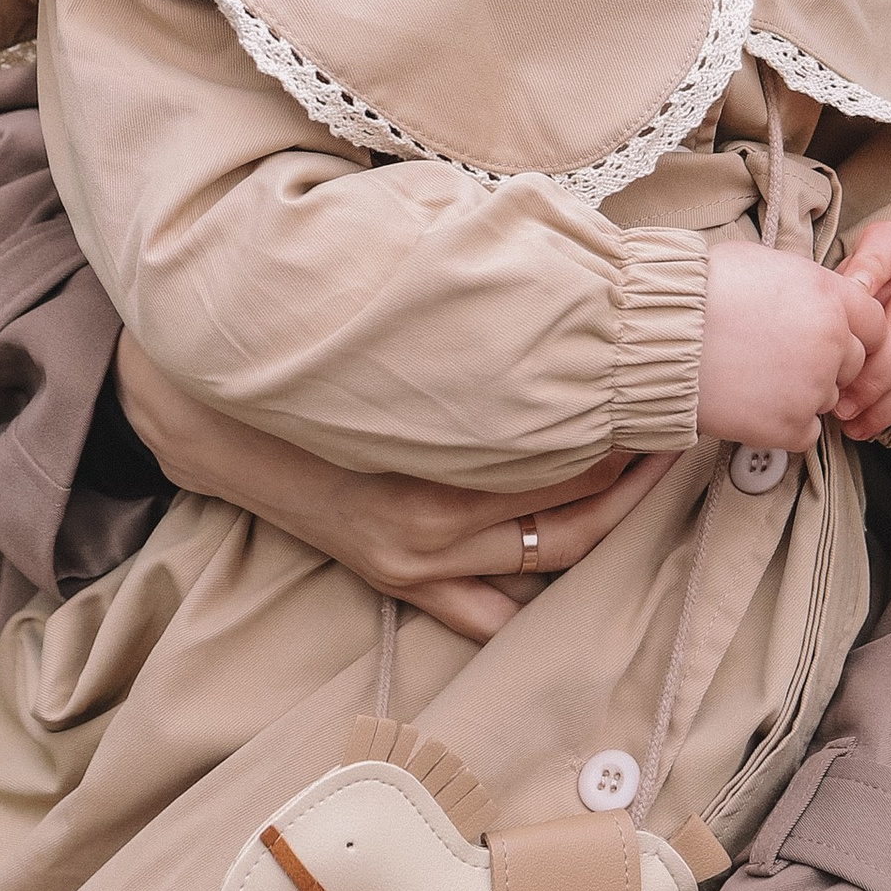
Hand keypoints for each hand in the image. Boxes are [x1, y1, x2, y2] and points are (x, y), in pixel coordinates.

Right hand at [111, 334, 668, 643]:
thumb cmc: (315, 355)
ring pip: (546, 566)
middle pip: (573, 519)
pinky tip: (581, 562)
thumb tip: (553, 273)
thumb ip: (475, 319)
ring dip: (605, 528)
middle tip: (677, 434)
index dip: (625, 428)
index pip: (565, 457)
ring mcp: (415, 565)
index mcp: (434, 463)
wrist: (213, 415)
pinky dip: (536, 596)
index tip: (663, 387)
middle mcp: (431, 529)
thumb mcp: (395, 332)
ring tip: (649, 481)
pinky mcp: (397, 580)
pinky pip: (487, 617)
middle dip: (634, 480)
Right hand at [694, 242, 883, 455]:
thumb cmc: (699, 290)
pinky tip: (752, 403)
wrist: (660, 335)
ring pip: (828, 398)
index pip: (875, 321)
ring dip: (802, 393)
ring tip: (756, 377)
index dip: (852, 330)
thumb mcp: (763, 263)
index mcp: (829, 296)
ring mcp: (813, 387)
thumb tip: (814, 296)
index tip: (831, 336)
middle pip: (855, 363)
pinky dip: (782, 424)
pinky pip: (806, 433)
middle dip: (826, 363)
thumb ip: (806, 284)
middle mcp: (832, 341)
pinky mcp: (790, 426)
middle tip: (780, 357)